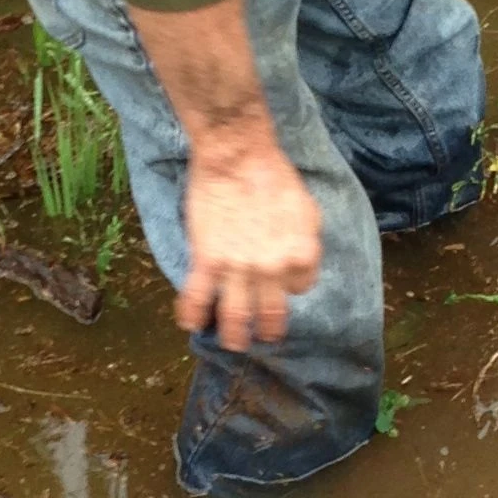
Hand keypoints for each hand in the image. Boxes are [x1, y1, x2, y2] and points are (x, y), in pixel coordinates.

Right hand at [177, 141, 322, 348]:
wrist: (237, 154)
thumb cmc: (274, 174)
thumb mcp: (307, 208)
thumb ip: (307, 240)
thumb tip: (301, 262)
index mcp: (302, 256)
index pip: (300, 287)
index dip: (289, 284)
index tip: (280, 282)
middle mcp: (273, 270)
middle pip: (272, 315)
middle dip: (268, 330)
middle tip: (263, 338)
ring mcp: (238, 269)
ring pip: (235, 317)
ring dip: (234, 336)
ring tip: (232, 343)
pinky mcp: (207, 260)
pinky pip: (197, 298)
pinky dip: (193, 315)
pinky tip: (190, 323)